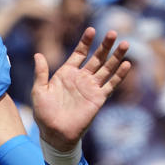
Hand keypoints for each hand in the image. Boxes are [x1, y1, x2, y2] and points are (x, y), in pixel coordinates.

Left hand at [31, 27, 130, 150]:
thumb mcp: (39, 90)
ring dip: (116, 57)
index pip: (79, 53)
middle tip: (113, 33)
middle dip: (104, 46)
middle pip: (96, 58)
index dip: (85, 42)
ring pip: (106, 68)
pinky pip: (111, 84)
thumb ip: (41, 73)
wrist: (55, 133)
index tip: (91, 30)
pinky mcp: (98, 98)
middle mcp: (81, 78)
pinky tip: (126, 64)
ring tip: (125, 44)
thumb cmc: (44, 113)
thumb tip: (38, 55)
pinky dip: (119, 75)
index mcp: (66, 73)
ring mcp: (91, 88)